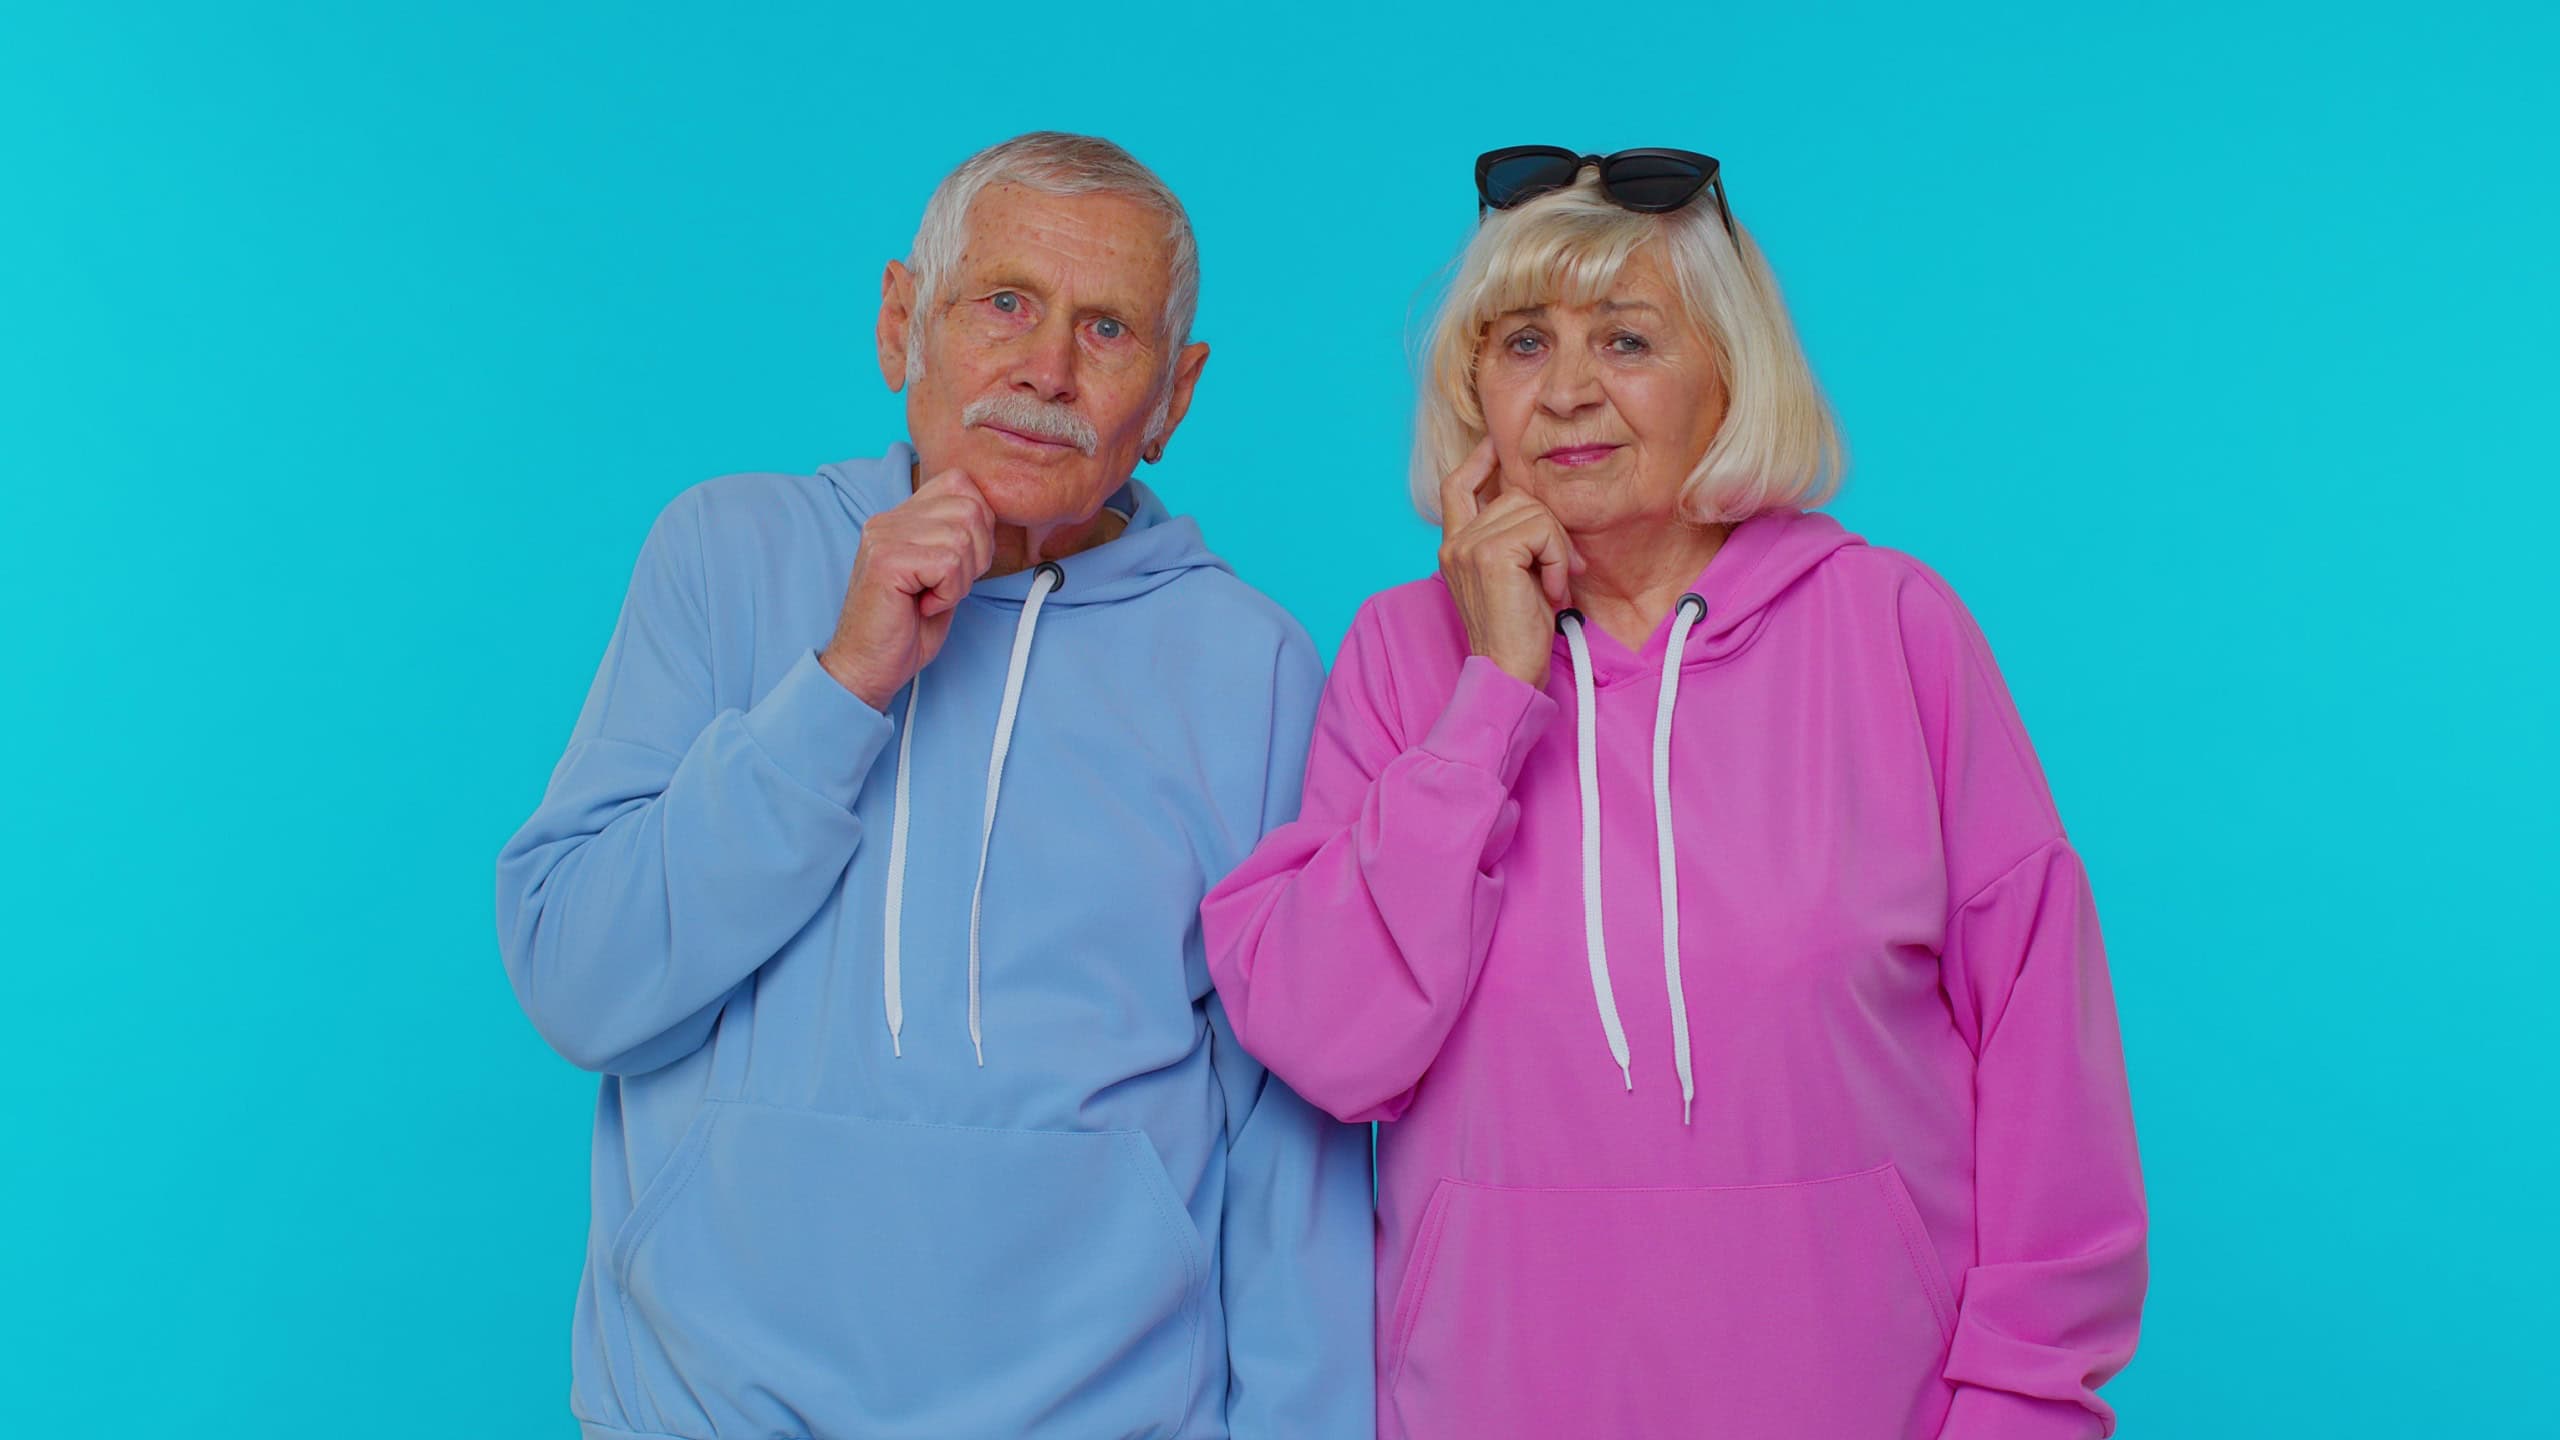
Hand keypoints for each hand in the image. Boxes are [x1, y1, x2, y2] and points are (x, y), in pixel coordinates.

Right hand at [821, 467, 997, 708]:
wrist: (867, 667)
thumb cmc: (906, 628)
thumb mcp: (942, 574)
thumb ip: (960, 537)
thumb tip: (992, 515)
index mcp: (901, 516)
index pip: (961, 482)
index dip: (979, 525)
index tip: (960, 564)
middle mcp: (888, 518)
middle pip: (970, 507)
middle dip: (977, 555)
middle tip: (948, 586)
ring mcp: (884, 536)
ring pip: (962, 536)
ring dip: (961, 579)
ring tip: (933, 597)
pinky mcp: (886, 560)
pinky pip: (948, 563)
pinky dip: (948, 592)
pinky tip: (924, 606)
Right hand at [1437, 437, 1579, 688]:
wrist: (1508, 672)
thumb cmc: (1518, 632)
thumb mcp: (1513, 576)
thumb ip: (1513, 540)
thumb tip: (1537, 504)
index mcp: (1454, 545)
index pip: (1457, 484)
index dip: (1479, 458)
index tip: (1497, 442)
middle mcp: (1454, 540)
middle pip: (1515, 494)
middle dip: (1549, 528)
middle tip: (1561, 569)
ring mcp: (1468, 545)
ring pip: (1534, 509)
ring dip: (1558, 548)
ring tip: (1554, 585)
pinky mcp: (1490, 553)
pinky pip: (1543, 529)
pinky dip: (1559, 559)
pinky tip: (1554, 590)